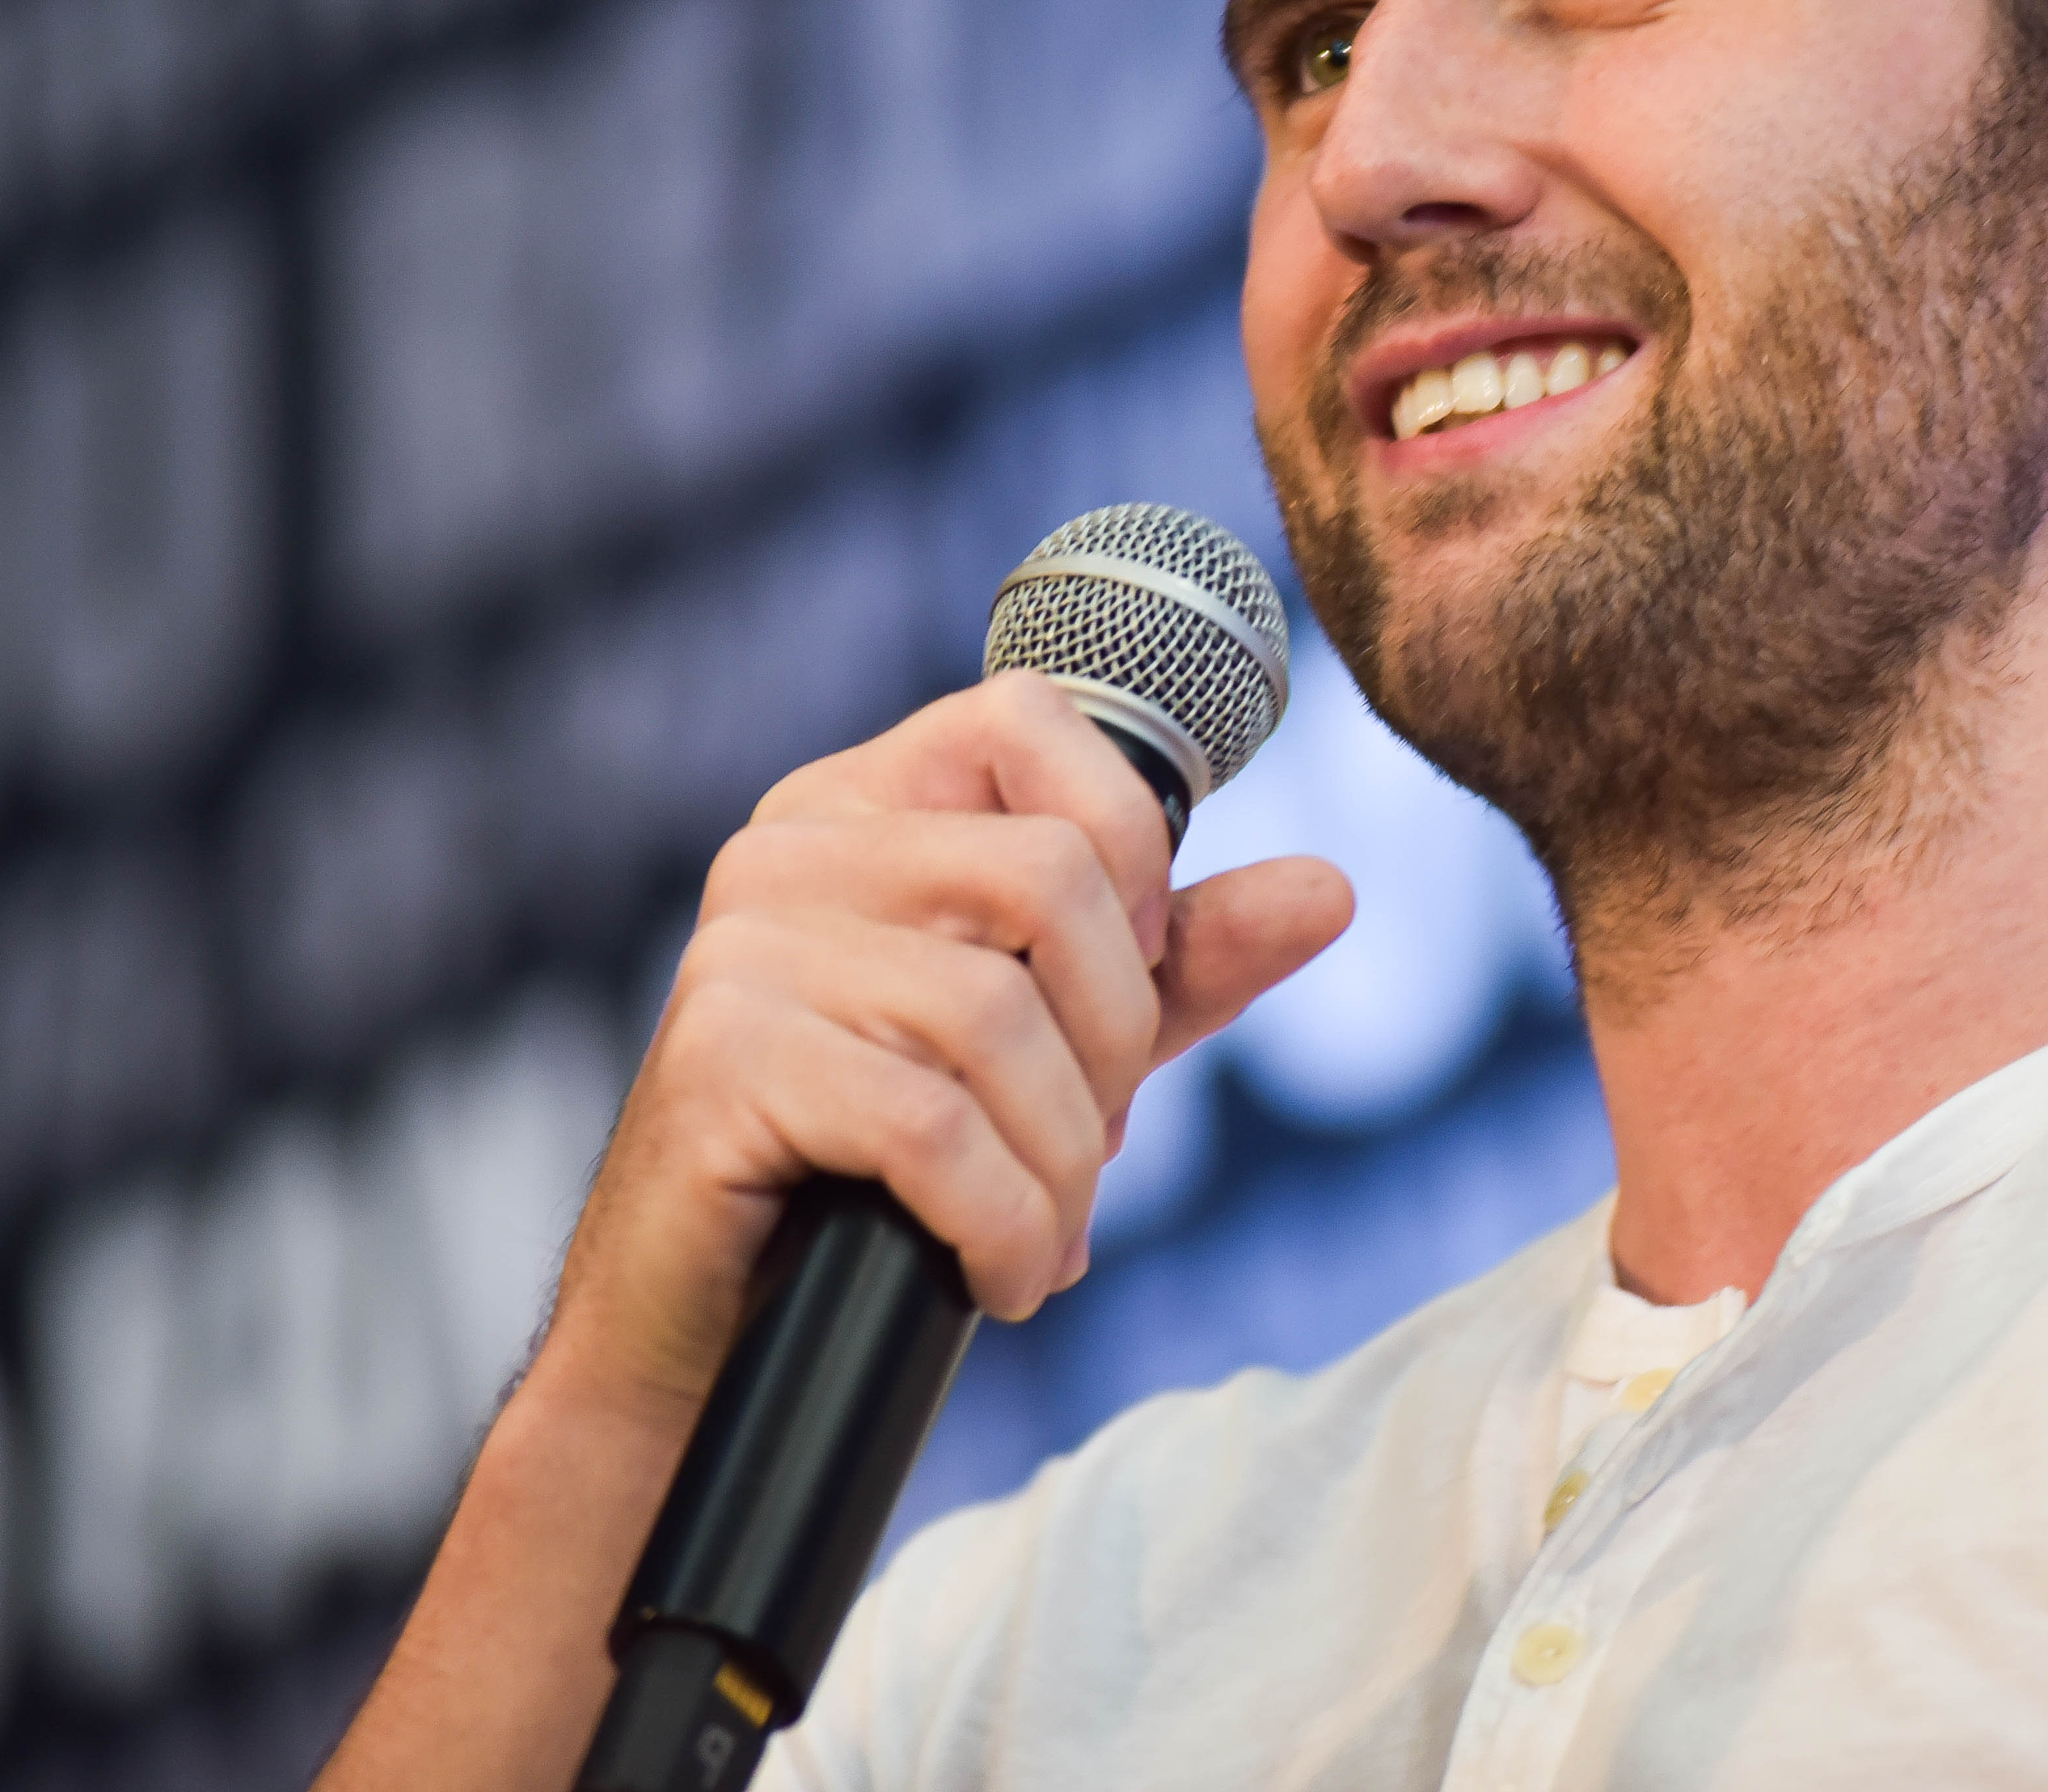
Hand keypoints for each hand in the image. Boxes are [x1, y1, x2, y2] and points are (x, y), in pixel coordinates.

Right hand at [533, 672, 1353, 1431]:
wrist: (715, 1334)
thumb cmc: (888, 1175)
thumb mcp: (1063, 1049)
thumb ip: (1182, 962)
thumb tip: (1332, 890)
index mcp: (863, 805)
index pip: (1028, 713)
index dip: (1131, 837)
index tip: (1148, 965)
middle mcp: (790, 848)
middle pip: (1048, 874)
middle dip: (1116, 1035)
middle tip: (1094, 1145)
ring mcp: (740, 947)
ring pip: (998, 1015)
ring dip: (1063, 1160)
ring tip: (1047, 1233)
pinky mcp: (718, 1058)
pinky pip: (929, 1127)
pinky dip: (1006, 1223)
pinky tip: (1006, 1275)